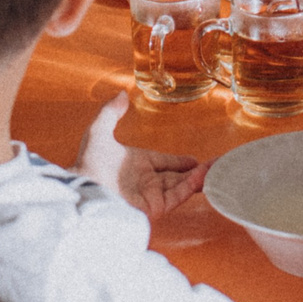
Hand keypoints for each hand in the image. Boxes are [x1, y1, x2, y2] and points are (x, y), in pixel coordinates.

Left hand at [76, 93, 209, 220]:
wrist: (83, 191)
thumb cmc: (87, 165)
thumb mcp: (98, 132)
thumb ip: (111, 112)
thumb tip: (121, 94)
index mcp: (135, 165)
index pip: (163, 163)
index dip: (179, 162)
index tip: (194, 160)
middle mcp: (144, 182)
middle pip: (177, 177)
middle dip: (198, 172)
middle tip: (218, 165)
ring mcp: (150, 195)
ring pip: (181, 186)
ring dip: (200, 178)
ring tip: (219, 169)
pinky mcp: (154, 207)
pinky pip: (177, 196)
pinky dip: (191, 186)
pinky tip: (203, 175)